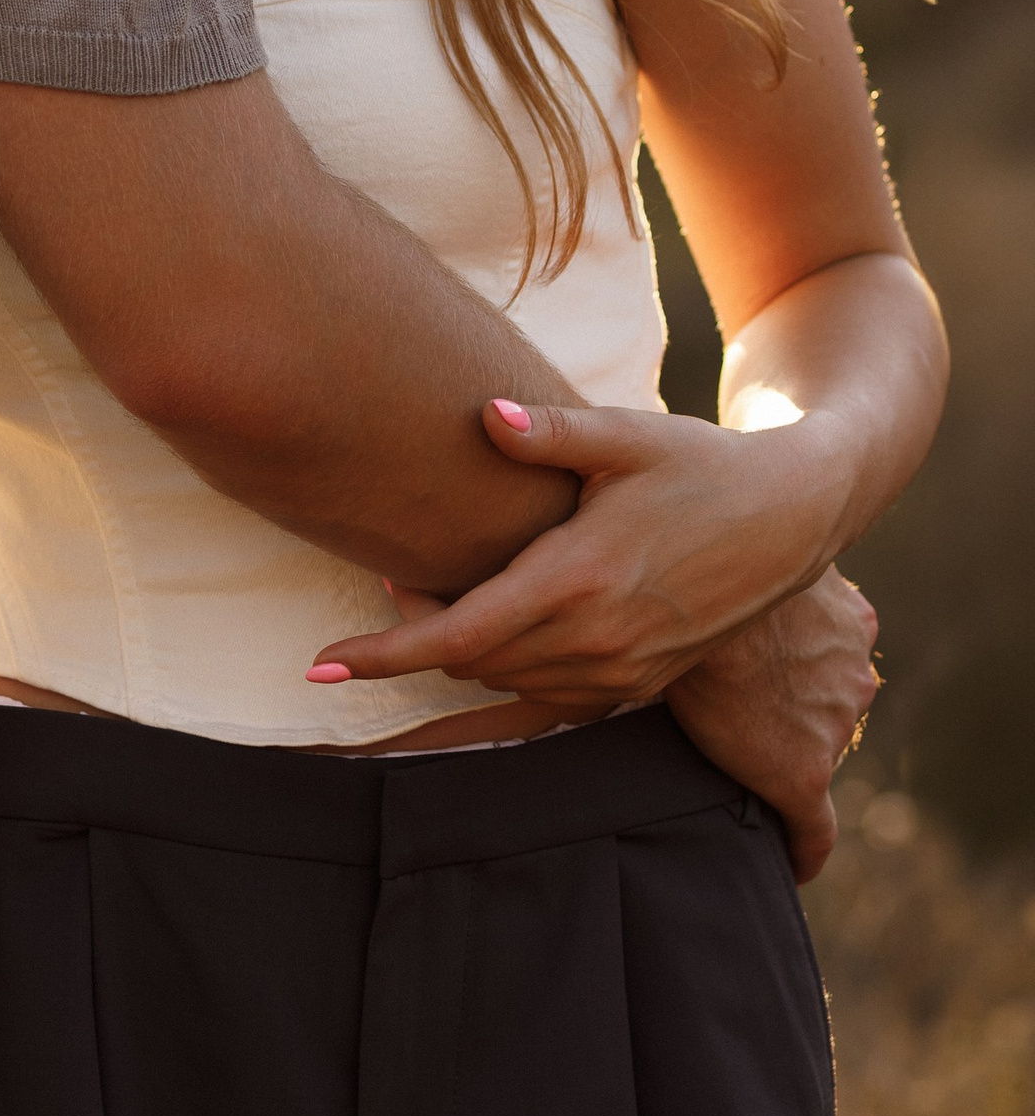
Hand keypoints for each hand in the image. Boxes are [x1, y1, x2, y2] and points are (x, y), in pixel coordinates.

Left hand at [308, 396, 852, 714]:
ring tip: (438, 595)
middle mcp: (598, 639)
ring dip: (463, 656)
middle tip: (393, 575)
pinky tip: (494, 639)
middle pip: (471, 663)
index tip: (321, 666)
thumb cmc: (701, 464)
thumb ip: (549, 431)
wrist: (794, 516)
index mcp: (579, 579)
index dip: (382, 655)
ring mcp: (624, 672)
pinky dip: (511, 680)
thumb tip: (481, 412)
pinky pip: (554, 704)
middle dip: (415, 638)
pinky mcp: (643, 685)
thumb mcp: (626, 436)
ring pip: (507, 686)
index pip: (457, 634)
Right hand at [665, 569, 880, 882]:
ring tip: (741, 766)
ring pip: (817, 753)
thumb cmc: (700, 571)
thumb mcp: (733, 572)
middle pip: (828, 706)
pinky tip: (792, 865)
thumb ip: (733, 590)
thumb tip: (666, 591)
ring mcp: (833, 727)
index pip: (835, 659)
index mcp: (850, 622)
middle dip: (795, 710)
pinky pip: (814, 829)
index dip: (803, 675)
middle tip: (742, 712)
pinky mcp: (804, 775)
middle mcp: (853, 674)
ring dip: (787, 755)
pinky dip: (803, 848)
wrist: (698, 597)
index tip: (779, 689)